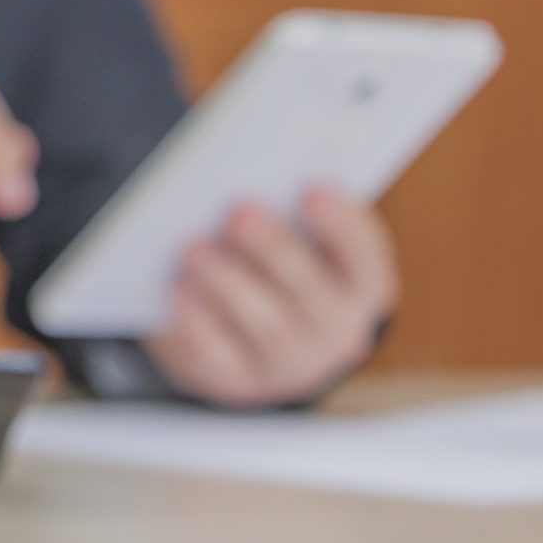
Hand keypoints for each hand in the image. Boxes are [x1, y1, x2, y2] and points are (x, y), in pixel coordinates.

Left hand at [142, 187, 397, 408]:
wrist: (244, 337)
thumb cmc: (273, 259)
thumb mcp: (293, 233)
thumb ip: (286, 204)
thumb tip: (248, 164)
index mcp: (360, 286)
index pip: (365, 258)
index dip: (343, 227)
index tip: (314, 191)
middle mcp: (335, 333)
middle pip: (312, 294)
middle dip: (276, 252)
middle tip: (241, 214)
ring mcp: (287, 364)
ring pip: (267, 326)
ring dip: (231, 285)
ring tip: (196, 248)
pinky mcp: (235, 379)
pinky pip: (217, 353)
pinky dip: (196, 322)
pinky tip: (177, 290)